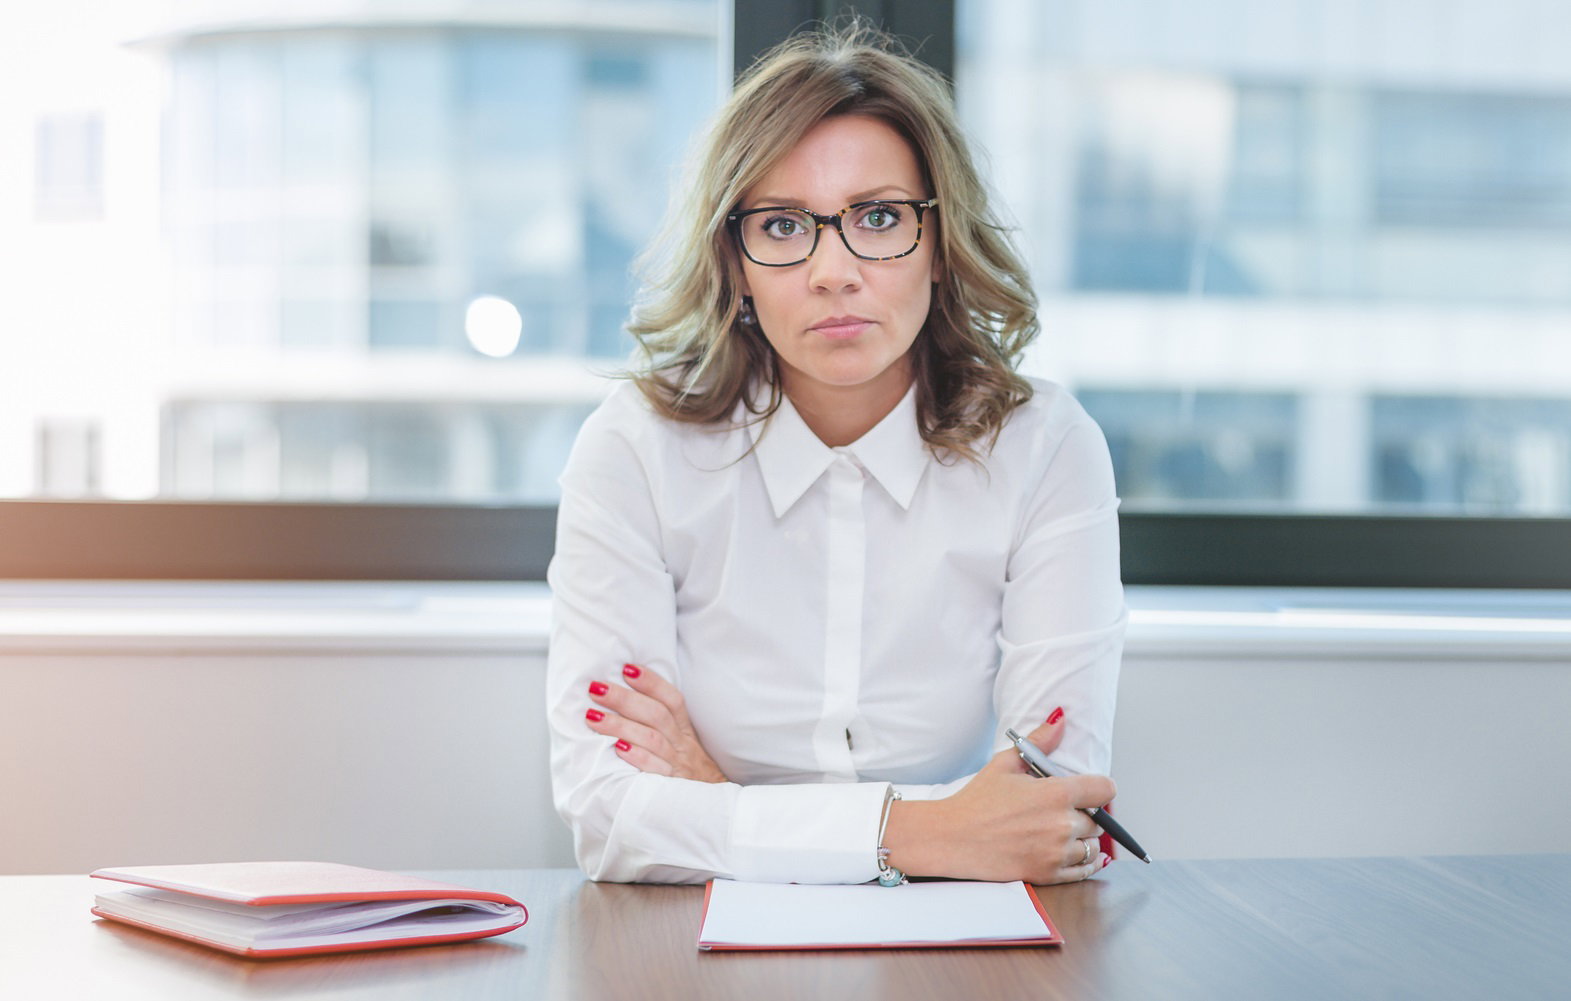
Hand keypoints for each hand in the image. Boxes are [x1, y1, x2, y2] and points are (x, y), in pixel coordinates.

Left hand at [584, 664, 728, 782]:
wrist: (713, 808)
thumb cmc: (687, 771)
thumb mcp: (682, 744)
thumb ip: (660, 724)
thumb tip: (620, 701)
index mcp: (684, 730)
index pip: (672, 699)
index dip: (651, 682)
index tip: (627, 668)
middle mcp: (682, 744)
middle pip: (656, 715)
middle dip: (624, 699)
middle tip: (596, 688)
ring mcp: (678, 765)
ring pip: (652, 738)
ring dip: (621, 725)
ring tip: (593, 716)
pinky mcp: (673, 787)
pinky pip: (656, 770)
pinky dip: (638, 757)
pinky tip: (618, 749)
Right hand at [883, 708, 1114, 883]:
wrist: (952, 838)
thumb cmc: (976, 800)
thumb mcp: (1005, 764)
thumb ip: (1040, 741)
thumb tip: (1061, 718)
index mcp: (1055, 794)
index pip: (1105, 789)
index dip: (1099, 788)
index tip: (1090, 791)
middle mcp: (1062, 824)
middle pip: (1099, 820)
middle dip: (1086, 814)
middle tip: (1064, 811)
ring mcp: (1056, 853)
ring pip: (1092, 846)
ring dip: (1082, 839)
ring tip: (1061, 832)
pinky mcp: (1049, 874)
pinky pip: (1084, 870)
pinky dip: (1084, 862)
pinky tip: (1074, 853)